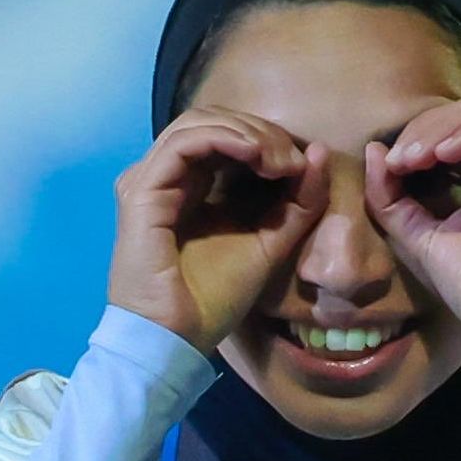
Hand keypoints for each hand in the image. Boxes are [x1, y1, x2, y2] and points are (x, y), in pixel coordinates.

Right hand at [109, 107, 334, 354]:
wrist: (176, 340)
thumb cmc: (213, 301)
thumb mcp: (269, 243)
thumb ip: (296, 203)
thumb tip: (318, 152)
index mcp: (188, 188)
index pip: (225, 137)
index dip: (266, 139)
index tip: (300, 167)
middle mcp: (164, 177)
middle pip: (214, 121)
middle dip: (261, 132)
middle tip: (293, 160)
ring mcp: (149, 181)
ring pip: (199, 122)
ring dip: (247, 132)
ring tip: (278, 159)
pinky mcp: (142, 190)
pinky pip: (186, 142)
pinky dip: (226, 138)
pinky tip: (257, 156)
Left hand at [365, 99, 460, 372]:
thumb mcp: (420, 239)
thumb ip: (394, 199)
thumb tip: (374, 151)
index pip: (456, 135)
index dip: (419, 139)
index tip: (389, 164)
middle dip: (426, 129)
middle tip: (397, 158)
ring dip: (444, 129)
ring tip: (413, 156)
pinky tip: (442, 154)